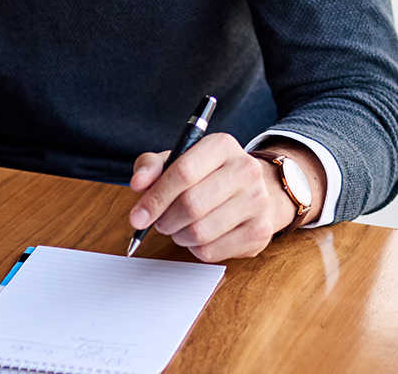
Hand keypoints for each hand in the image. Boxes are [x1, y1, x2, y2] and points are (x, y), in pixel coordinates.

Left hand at [128, 134, 321, 261]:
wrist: (251, 189)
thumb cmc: (206, 175)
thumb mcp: (177, 160)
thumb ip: (151, 166)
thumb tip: (138, 183)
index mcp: (222, 145)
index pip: (183, 172)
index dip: (155, 197)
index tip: (137, 216)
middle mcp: (246, 170)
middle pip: (191, 204)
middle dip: (164, 220)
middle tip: (158, 223)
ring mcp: (257, 201)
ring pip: (201, 232)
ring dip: (178, 236)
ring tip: (177, 228)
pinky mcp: (260, 231)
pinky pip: (213, 251)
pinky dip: (195, 248)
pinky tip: (196, 237)